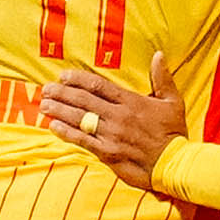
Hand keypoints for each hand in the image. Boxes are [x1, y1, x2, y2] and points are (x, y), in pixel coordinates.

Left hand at [38, 68, 186, 190]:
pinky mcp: (108, 153)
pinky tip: (53, 126)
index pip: (98, 85)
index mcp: (131, 101)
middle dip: (62, 93)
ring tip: (44, 103)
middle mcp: (118, 116)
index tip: (63, 75)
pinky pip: (83, 141)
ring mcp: (111, 135)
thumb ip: (162, 77)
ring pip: (80, 119)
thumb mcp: (173, 101)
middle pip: (83, 100)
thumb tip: (158, 55)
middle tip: (46, 88)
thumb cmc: (174, 133)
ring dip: (59, 110)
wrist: (175, 164)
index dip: (77, 79)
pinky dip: (66, 133)